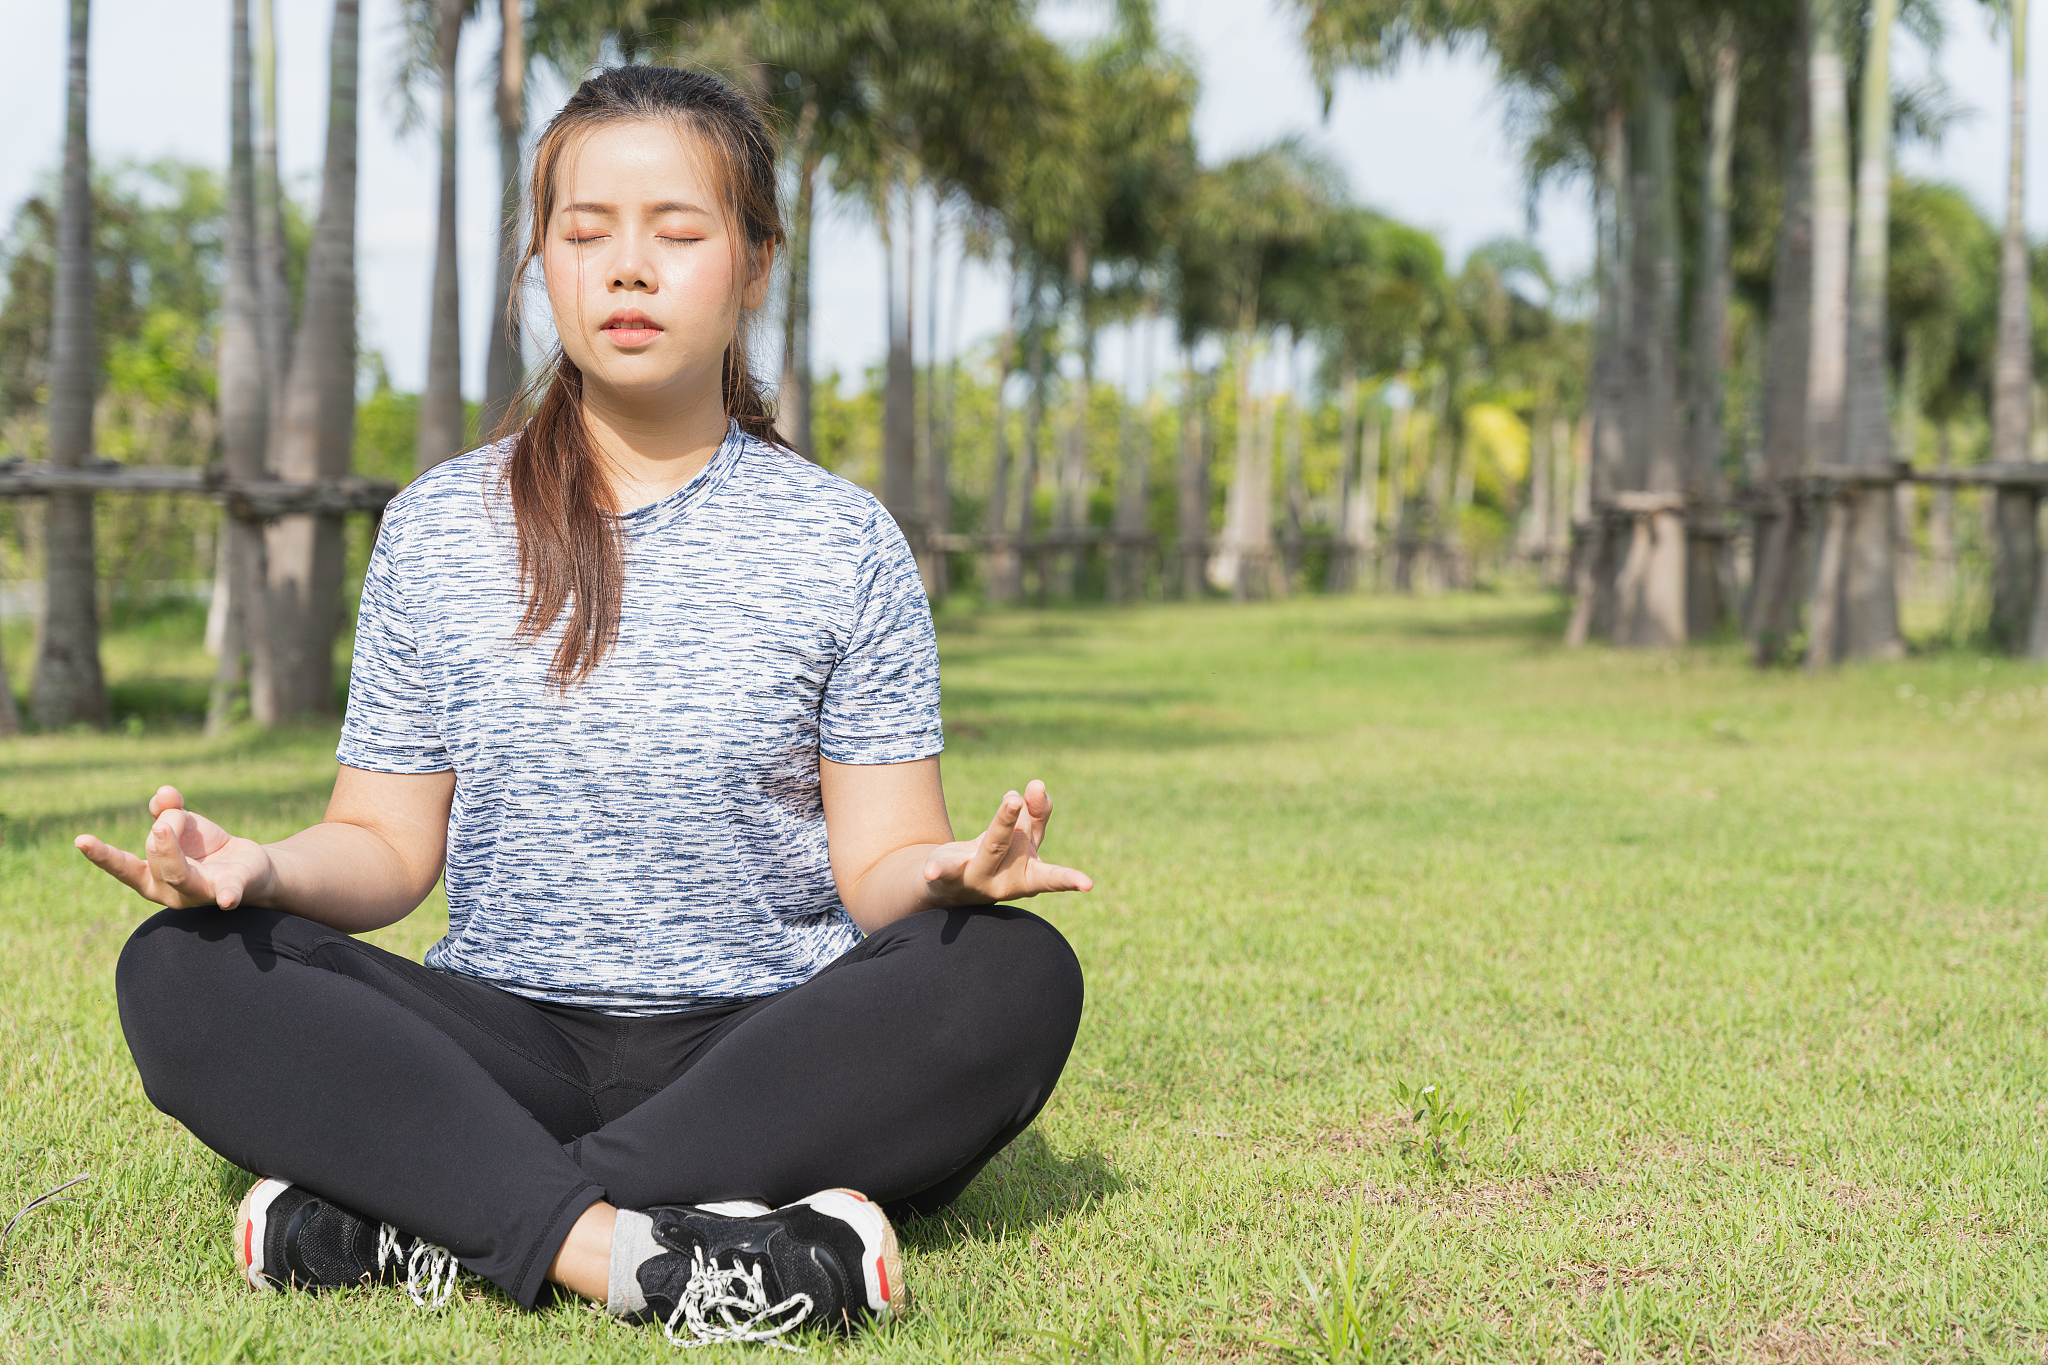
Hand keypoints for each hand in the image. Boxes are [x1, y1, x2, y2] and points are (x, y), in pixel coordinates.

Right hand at [74, 785, 274, 909]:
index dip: (102, 855)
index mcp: (152, 877)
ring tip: (163, 826)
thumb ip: (169, 809)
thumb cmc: (206, 848)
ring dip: (169, 851)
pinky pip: (228, 891)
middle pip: (156, 861)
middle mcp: (171, 891)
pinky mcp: (232, 890)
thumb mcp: (184, 824)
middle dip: (162, 833)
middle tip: (167, 817)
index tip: (81, 840)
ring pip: (179, 876)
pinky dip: (227, 894)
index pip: (123, 868)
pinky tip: (227, 899)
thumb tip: (164, 793)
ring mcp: (200, 894)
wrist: (251, 865)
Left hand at [920, 779, 1092, 904]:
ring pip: (989, 848)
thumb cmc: (998, 858)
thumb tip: (1036, 788)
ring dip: (1000, 823)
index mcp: (1026, 875)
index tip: (1088, 884)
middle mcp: (1002, 881)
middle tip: (1020, 797)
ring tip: (1012, 798)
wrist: (949, 887)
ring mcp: (975, 879)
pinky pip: (945, 872)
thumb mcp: (1020, 837)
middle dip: (1015, 822)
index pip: (1051, 876)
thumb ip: (1034, 813)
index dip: (1069, 879)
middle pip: (1009, 845)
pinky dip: (938, 872)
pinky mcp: (947, 876)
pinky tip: (931, 872)